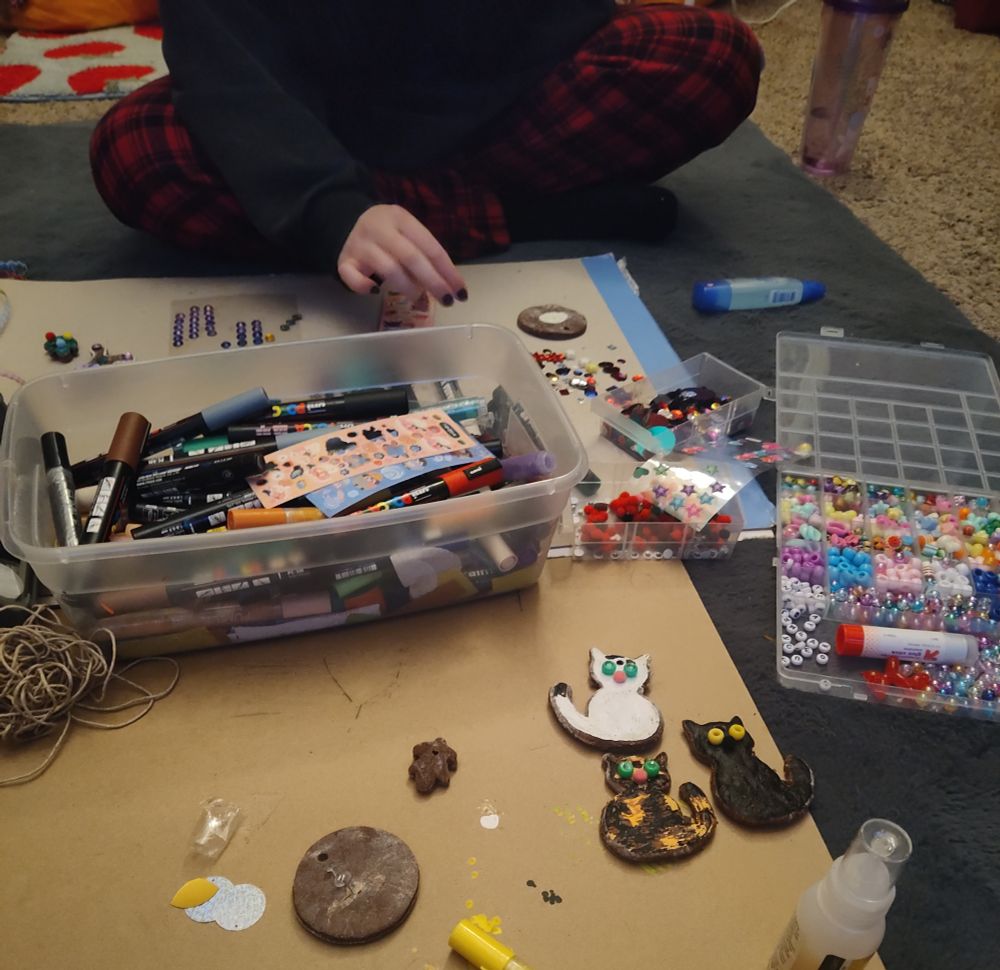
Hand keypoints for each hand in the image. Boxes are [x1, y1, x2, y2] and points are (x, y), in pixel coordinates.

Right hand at [337, 204, 466, 304]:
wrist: (347, 220)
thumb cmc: (389, 234)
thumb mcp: (408, 234)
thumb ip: (424, 255)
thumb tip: (447, 287)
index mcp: (400, 218)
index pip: (430, 247)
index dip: (448, 272)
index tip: (461, 292)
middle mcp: (379, 228)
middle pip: (411, 258)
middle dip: (433, 282)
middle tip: (447, 300)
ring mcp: (359, 244)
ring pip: (388, 269)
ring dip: (408, 287)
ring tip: (418, 298)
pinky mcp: (344, 260)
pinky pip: (352, 277)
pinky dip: (364, 287)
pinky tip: (376, 292)